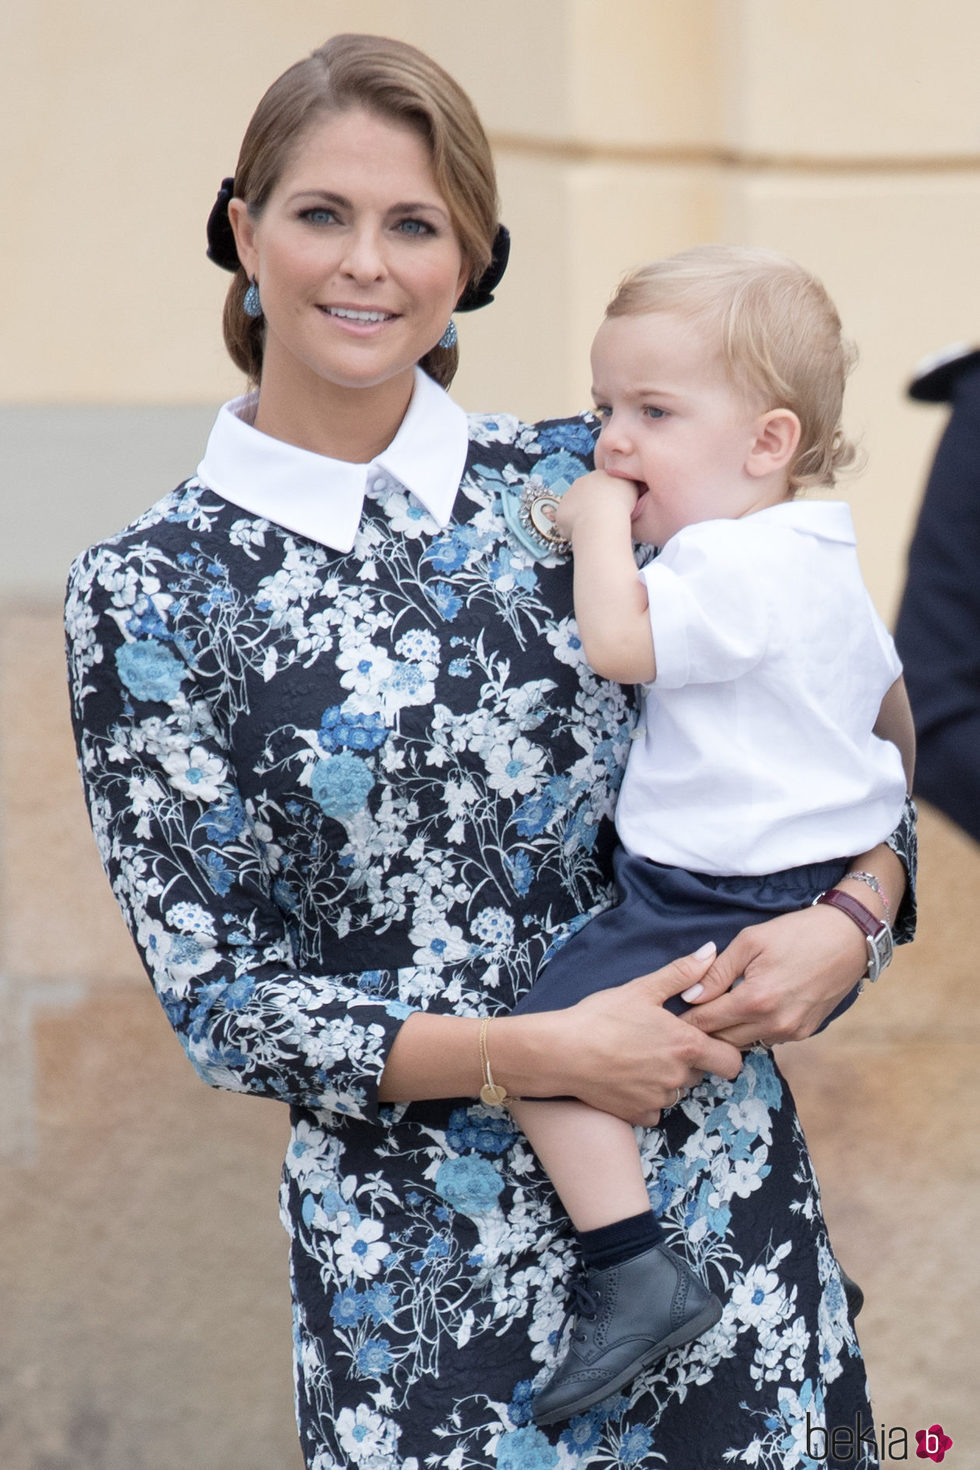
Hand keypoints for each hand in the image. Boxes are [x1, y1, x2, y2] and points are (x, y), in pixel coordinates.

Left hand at [551, 468, 638, 539]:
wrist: (602, 519)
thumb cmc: (622, 506)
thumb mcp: (633, 489)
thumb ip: (629, 486)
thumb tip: (628, 489)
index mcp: (599, 474)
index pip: (602, 485)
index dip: (608, 498)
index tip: (613, 509)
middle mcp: (581, 481)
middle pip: (586, 495)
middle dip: (592, 506)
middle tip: (603, 519)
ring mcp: (568, 496)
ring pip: (576, 508)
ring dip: (582, 517)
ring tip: (594, 528)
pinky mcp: (560, 512)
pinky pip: (567, 522)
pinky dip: (574, 529)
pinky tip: (584, 534)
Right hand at [552, 945, 743, 1125]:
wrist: (563, 1052)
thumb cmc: (601, 1017)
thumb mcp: (642, 988)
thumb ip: (682, 973)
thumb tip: (711, 952)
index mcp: (686, 1045)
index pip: (731, 1061)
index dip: (723, 1051)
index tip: (705, 1040)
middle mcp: (678, 1076)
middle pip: (702, 1074)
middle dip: (689, 1061)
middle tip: (660, 1044)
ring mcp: (659, 1099)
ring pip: (676, 1091)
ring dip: (666, 1078)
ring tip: (637, 1057)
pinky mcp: (639, 1115)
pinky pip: (654, 1109)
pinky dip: (646, 1097)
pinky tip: (626, 1077)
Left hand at [679, 906, 868, 1048]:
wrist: (849, 938)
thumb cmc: (797, 933)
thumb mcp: (751, 941)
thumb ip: (717, 972)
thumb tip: (689, 996)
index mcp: (756, 1000)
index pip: (706, 1023)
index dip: (684, 1021)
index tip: (667, 1017)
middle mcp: (774, 1024)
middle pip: (722, 1041)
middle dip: (702, 1032)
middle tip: (683, 1020)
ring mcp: (791, 1032)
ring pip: (744, 1044)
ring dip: (726, 1034)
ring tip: (711, 1016)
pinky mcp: (804, 1033)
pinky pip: (765, 1040)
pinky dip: (749, 1032)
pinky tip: (742, 1015)